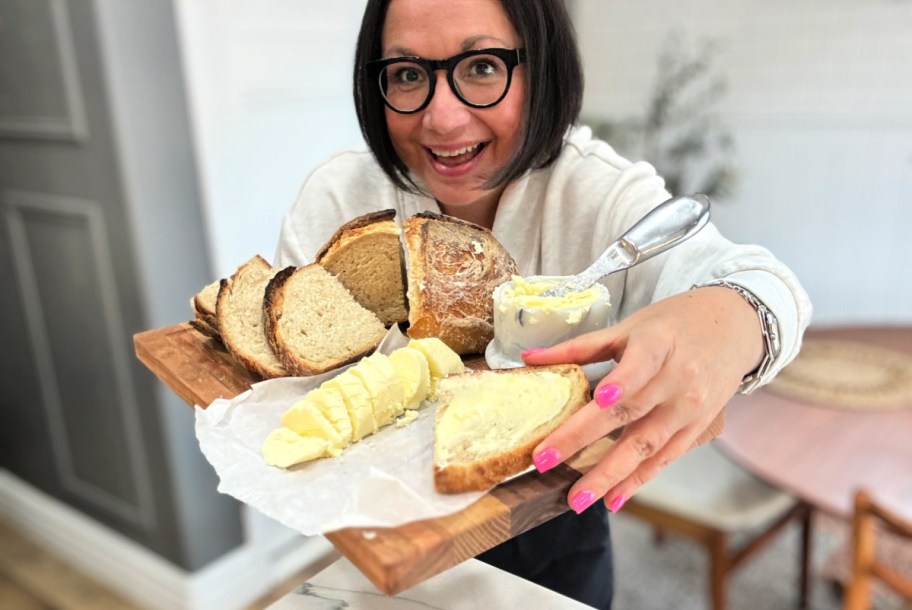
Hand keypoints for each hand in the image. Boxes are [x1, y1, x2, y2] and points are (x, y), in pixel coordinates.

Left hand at [521, 286, 762, 513]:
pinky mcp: (698, 429)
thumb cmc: (672, 324)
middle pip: (630, 414)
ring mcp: (690, 409)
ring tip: (577, 499)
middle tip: (546, 462)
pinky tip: (612, 499)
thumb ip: (580, 346)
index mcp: (658, 346)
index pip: (638, 367)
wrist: (733, 327)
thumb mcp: (629, 327)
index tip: (599, 399)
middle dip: (585, 440)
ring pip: (646, 445)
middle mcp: (677, 380)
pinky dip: (638, 480)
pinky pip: (664, 458)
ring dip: (609, 475)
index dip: (622, 383)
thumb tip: (527, 358)